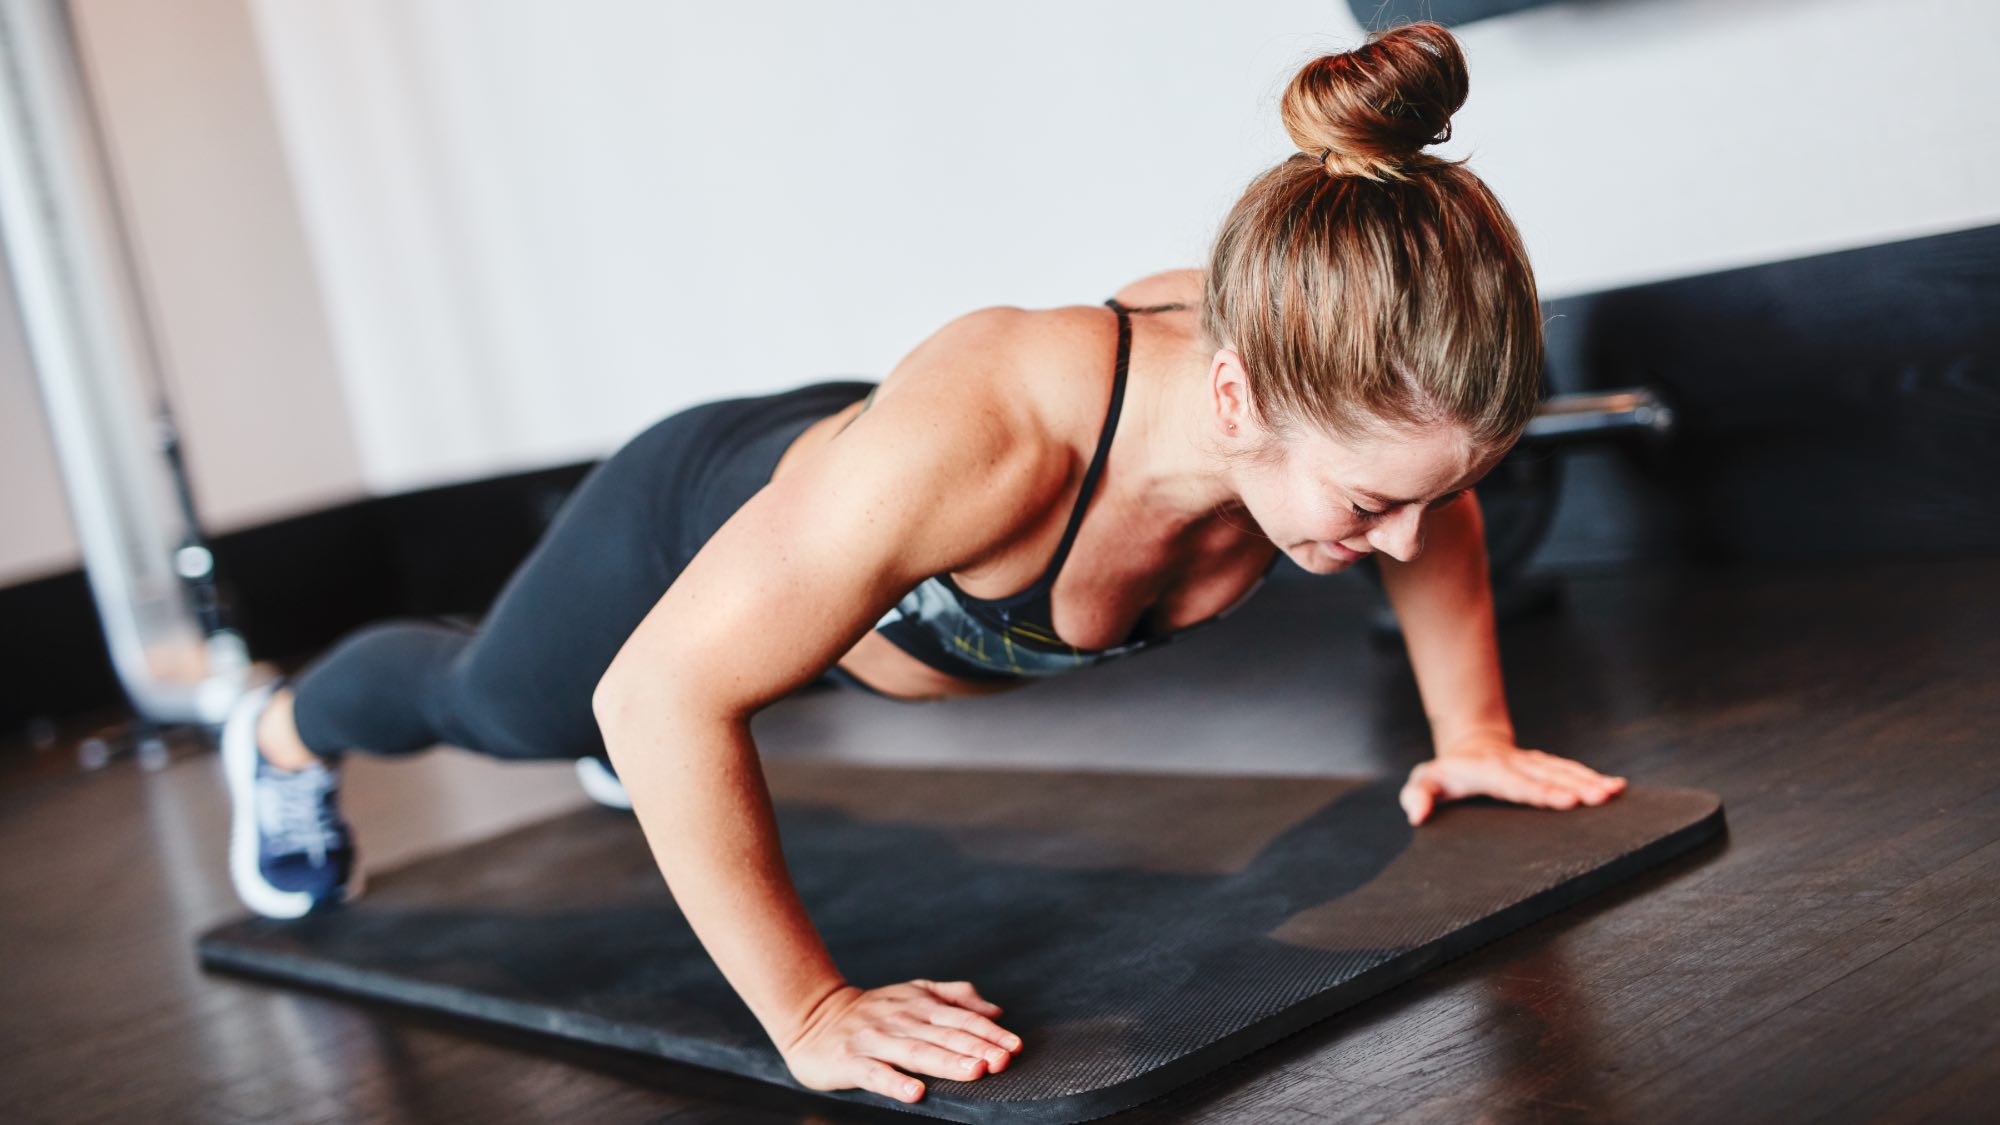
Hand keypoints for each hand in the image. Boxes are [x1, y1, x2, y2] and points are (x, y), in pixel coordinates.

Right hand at [778, 979, 1022, 1103]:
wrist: (812, 1016)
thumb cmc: (872, 1009)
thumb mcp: (913, 992)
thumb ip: (954, 996)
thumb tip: (995, 1010)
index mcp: (919, 1004)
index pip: (961, 1018)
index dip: (989, 1033)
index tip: (1015, 1047)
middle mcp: (900, 1019)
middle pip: (944, 1035)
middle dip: (977, 1047)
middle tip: (1003, 1060)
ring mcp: (875, 1040)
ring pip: (916, 1052)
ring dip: (947, 1062)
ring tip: (974, 1071)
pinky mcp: (851, 1061)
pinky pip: (876, 1074)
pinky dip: (896, 1083)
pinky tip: (916, 1093)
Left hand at [1400, 740, 1625, 825]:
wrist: (1468, 745)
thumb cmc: (1445, 773)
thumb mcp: (1423, 781)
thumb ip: (1417, 796)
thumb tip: (1417, 815)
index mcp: (1487, 772)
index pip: (1517, 785)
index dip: (1542, 793)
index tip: (1566, 801)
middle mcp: (1514, 764)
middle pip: (1548, 776)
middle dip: (1576, 786)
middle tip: (1601, 797)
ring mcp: (1531, 762)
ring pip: (1564, 770)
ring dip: (1590, 780)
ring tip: (1615, 791)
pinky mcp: (1544, 764)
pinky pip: (1570, 769)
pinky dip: (1592, 776)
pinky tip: (1616, 786)